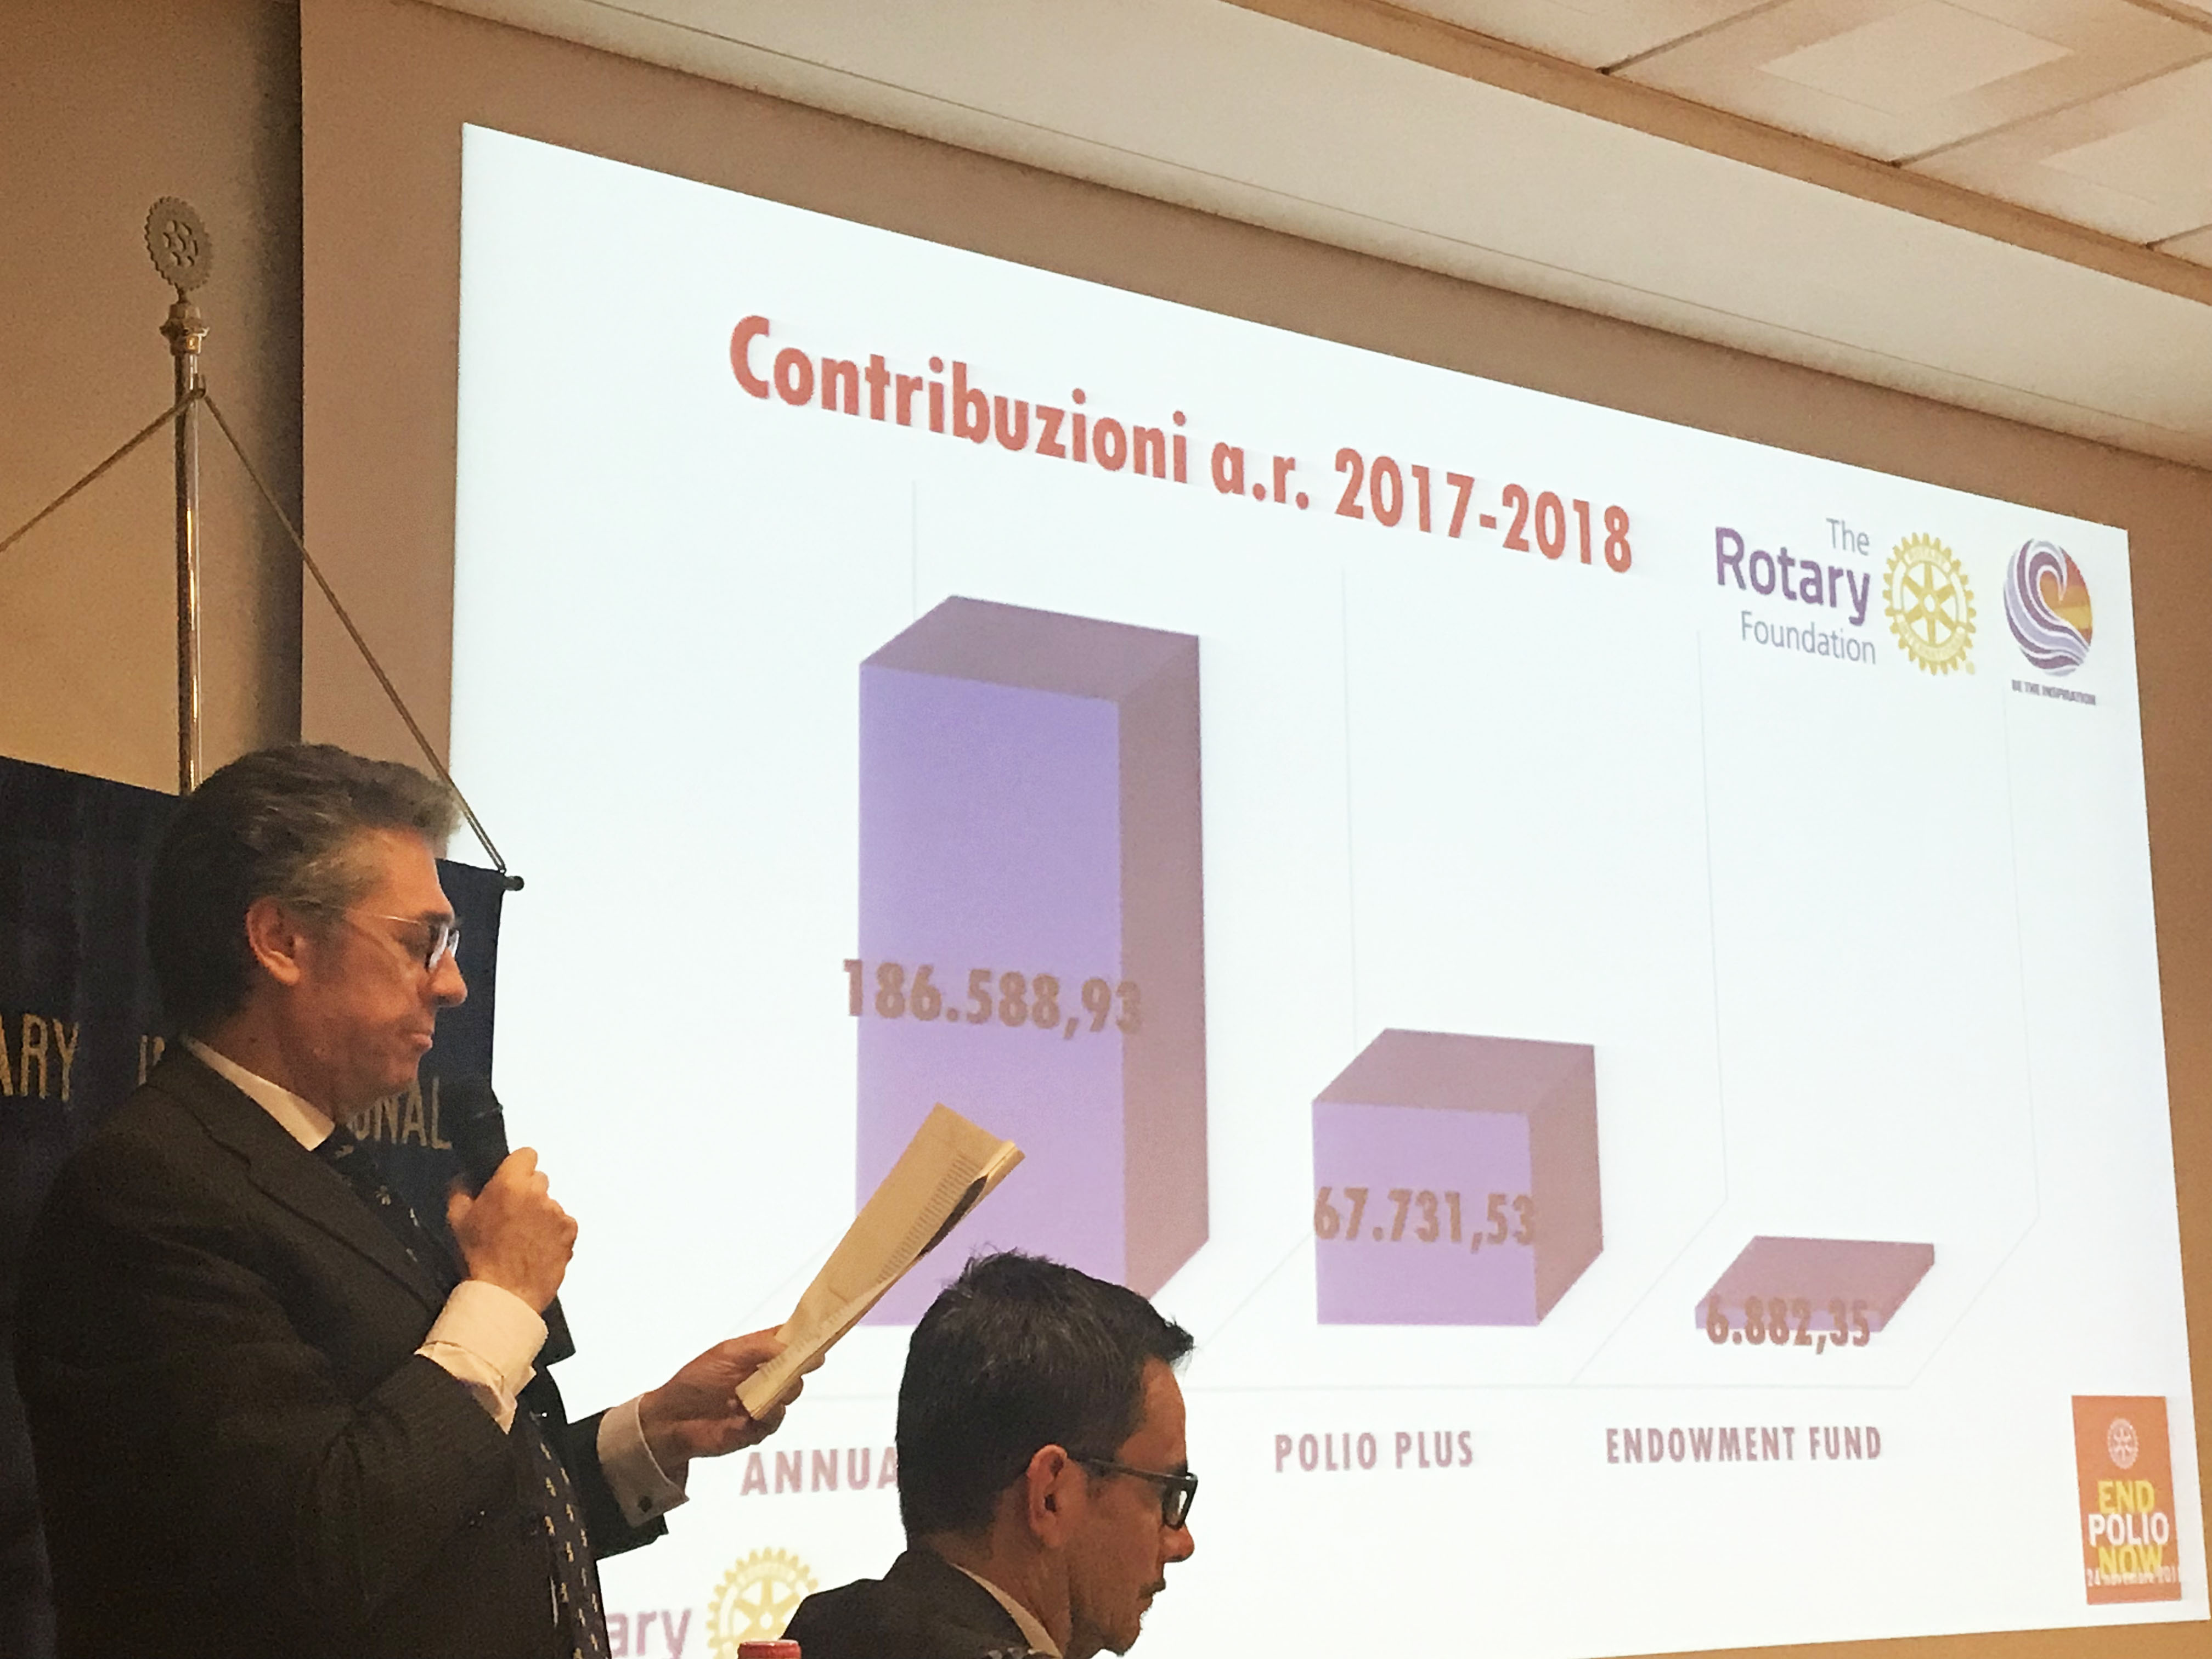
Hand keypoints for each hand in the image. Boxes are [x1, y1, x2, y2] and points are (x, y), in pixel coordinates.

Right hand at [446, 1148, 575, 1312]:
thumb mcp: (457, 1220)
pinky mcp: (570, 1231)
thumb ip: (461, 1189)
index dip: (518, 1166)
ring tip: (523, 1238)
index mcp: (509, 1183)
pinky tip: (536, 1248)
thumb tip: (466, 1176)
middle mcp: (537, 1193)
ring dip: (540, 1215)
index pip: (526, 1154)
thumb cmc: (479, 1258)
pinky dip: (554, 1232)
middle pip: (538, 1180)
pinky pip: (563, 1223)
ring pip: (550, 1204)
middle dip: (527, 1193)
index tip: (511, 1179)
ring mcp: (557, 1212)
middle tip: (512, 1216)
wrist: (504, 1294)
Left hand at [636, 1328, 814, 1481]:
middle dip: (800, 1365)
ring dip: (782, 1390)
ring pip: (790, 1393)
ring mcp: (763, 1402)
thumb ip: (759, 1347)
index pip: (789, 1340)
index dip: (805, 1336)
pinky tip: (751, 1413)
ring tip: (765, 1390)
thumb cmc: (696, 1380)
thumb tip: (790, 1347)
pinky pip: (776, 1420)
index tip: (820, 1334)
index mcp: (757, 1353)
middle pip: (796, 1367)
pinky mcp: (758, 1428)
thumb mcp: (726, 1354)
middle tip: (802, 1363)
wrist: (672, 1421)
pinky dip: (769, 1414)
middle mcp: (764, 1376)